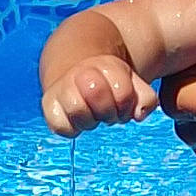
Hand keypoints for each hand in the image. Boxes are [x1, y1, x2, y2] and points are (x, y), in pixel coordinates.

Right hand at [41, 54, 158, 136]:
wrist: (76, 68)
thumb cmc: (109, 82)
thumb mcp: (133, 83)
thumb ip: (145, 98)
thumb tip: (138, 114)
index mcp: (106, 66)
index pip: (123, 94)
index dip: (126, 103)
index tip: (120, 98)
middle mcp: (80, 74)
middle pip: (100, 100)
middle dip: (110, 111)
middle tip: (106, 107)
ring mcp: (62, 89)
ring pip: (79, 113)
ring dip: (91, 120)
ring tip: (91, 112)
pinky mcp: (49, 106)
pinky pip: (60, 127)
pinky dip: (71, 129)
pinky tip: (76, 120)